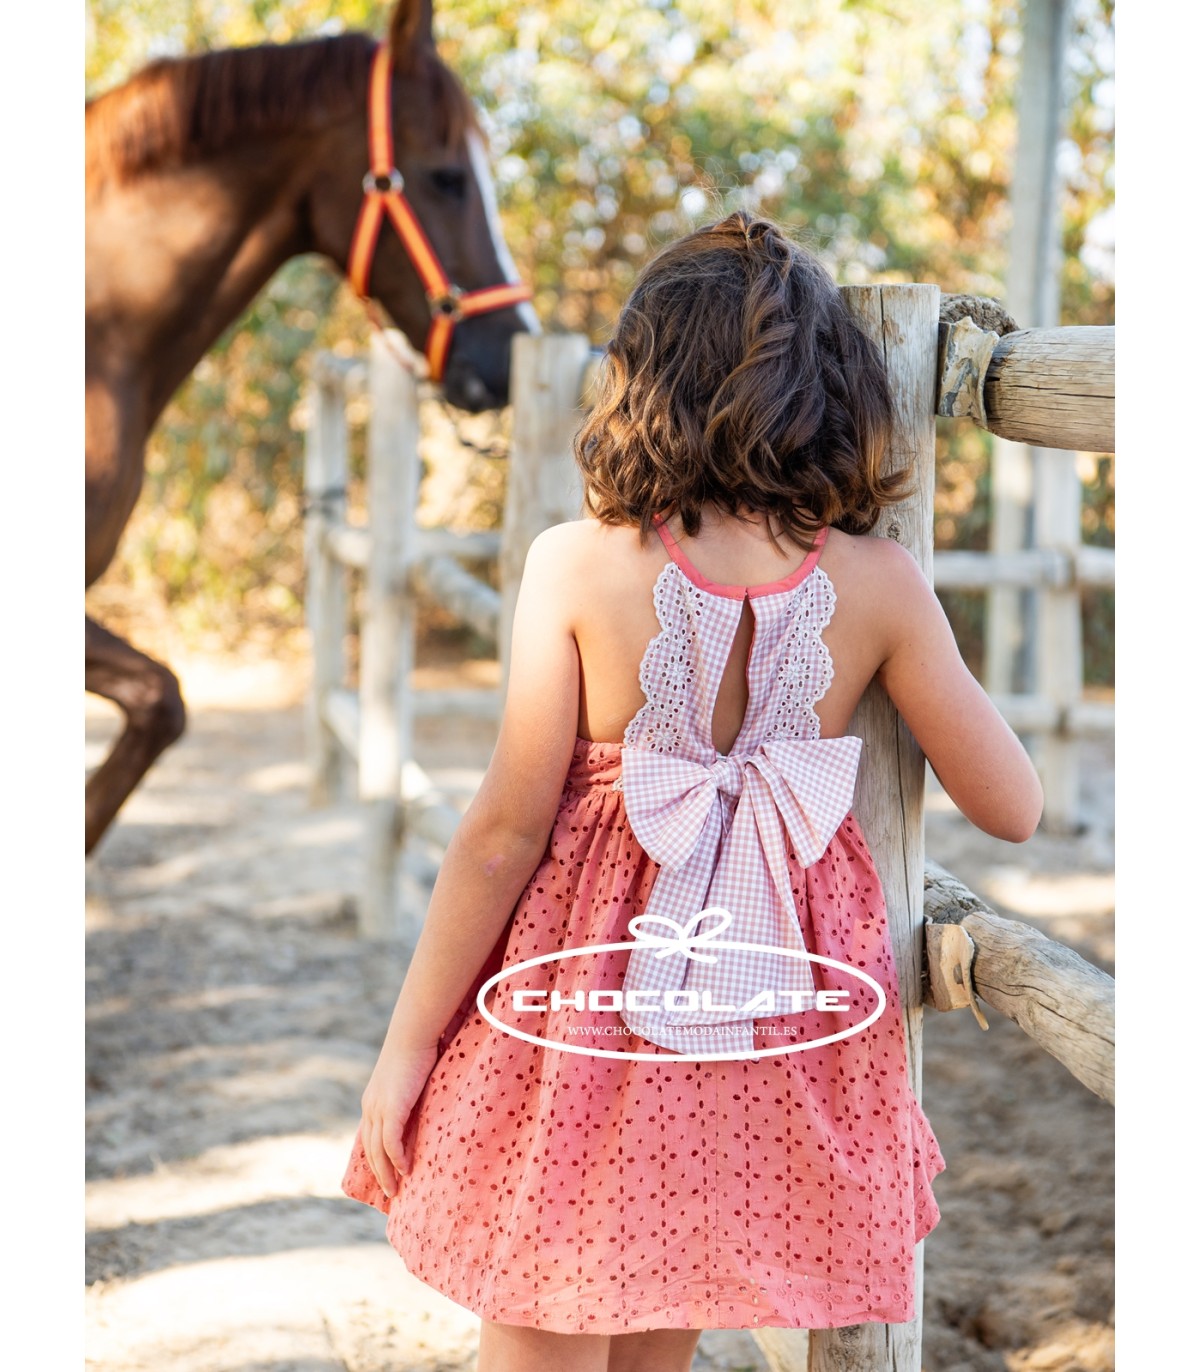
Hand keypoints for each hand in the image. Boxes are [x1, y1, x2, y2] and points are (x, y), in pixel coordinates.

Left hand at [359, 1041, 439, 1196]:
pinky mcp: (391, 1109)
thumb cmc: (417, 1050)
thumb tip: (424, 1102)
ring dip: (386, 1173)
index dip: (376, 1158)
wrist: (412, 1034)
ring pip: (377, 1151)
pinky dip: (396, 1159)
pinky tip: (405, 1170)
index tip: (384, 1175)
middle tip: (390, 1193)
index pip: (369, 1137)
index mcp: (372, 1101)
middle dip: (378, 1173)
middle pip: (370, 1149)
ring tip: (395, 1191)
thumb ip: (411, 1094)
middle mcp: (370, 1107)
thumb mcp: (409, 1077)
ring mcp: (379, 1109)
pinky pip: (391, 1143)